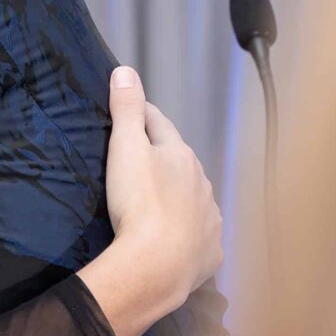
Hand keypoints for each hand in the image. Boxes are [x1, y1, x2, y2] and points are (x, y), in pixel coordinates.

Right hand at [78, 67, 223, 335]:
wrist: (157, 265)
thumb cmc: (139, 203)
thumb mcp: (125, 149)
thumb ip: (127, 110)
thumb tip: (125, 70)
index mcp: (181, 155)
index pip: (160, 125)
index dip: (142, 117)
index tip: (128, 115)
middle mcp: (202, 182)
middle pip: (180, 162)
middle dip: (163, 159)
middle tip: (137, 164)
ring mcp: (209, 217)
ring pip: (193, 198)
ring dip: (178, 196)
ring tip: (155, 204)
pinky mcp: (210, 251)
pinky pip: (198, 235)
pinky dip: (187, 232)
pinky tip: (175, 239)